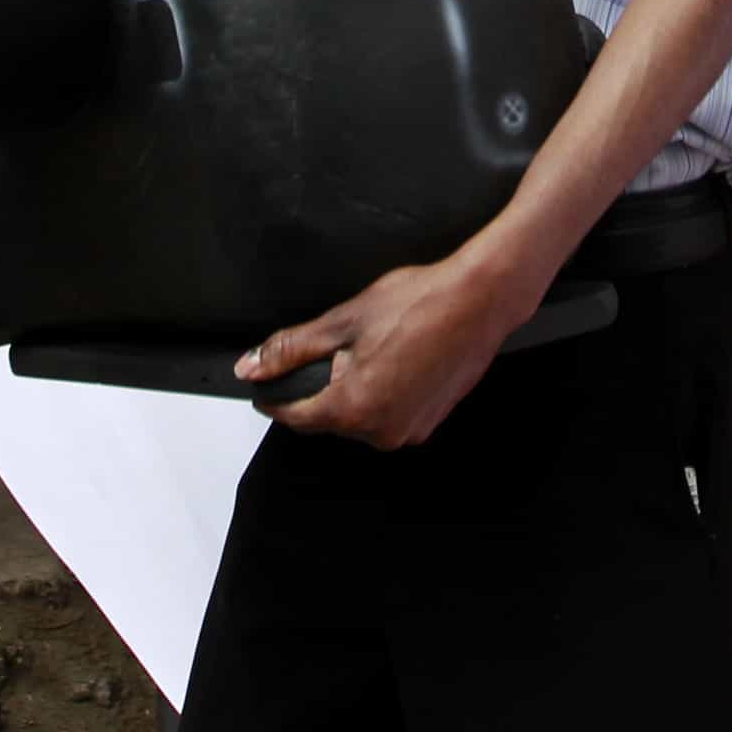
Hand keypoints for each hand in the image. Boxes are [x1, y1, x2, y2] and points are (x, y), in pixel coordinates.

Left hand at [236, 253, 536, 449]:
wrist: (480, 300)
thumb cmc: (421, 303)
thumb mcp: (344, 320)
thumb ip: (292, 349)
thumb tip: (252, 366)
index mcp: (355, 408)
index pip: (294, 417)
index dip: (275, 397)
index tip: (266, 384)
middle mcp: (382, 432)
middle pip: (328, 418)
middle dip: (323, 387)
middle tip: (337, 347)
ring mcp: (409, 431)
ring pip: (360, 418)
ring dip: (354, 392)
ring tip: (374, 349)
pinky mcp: (428, 423)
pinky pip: (388, 416)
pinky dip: (382, 394)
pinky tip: (395, 359)